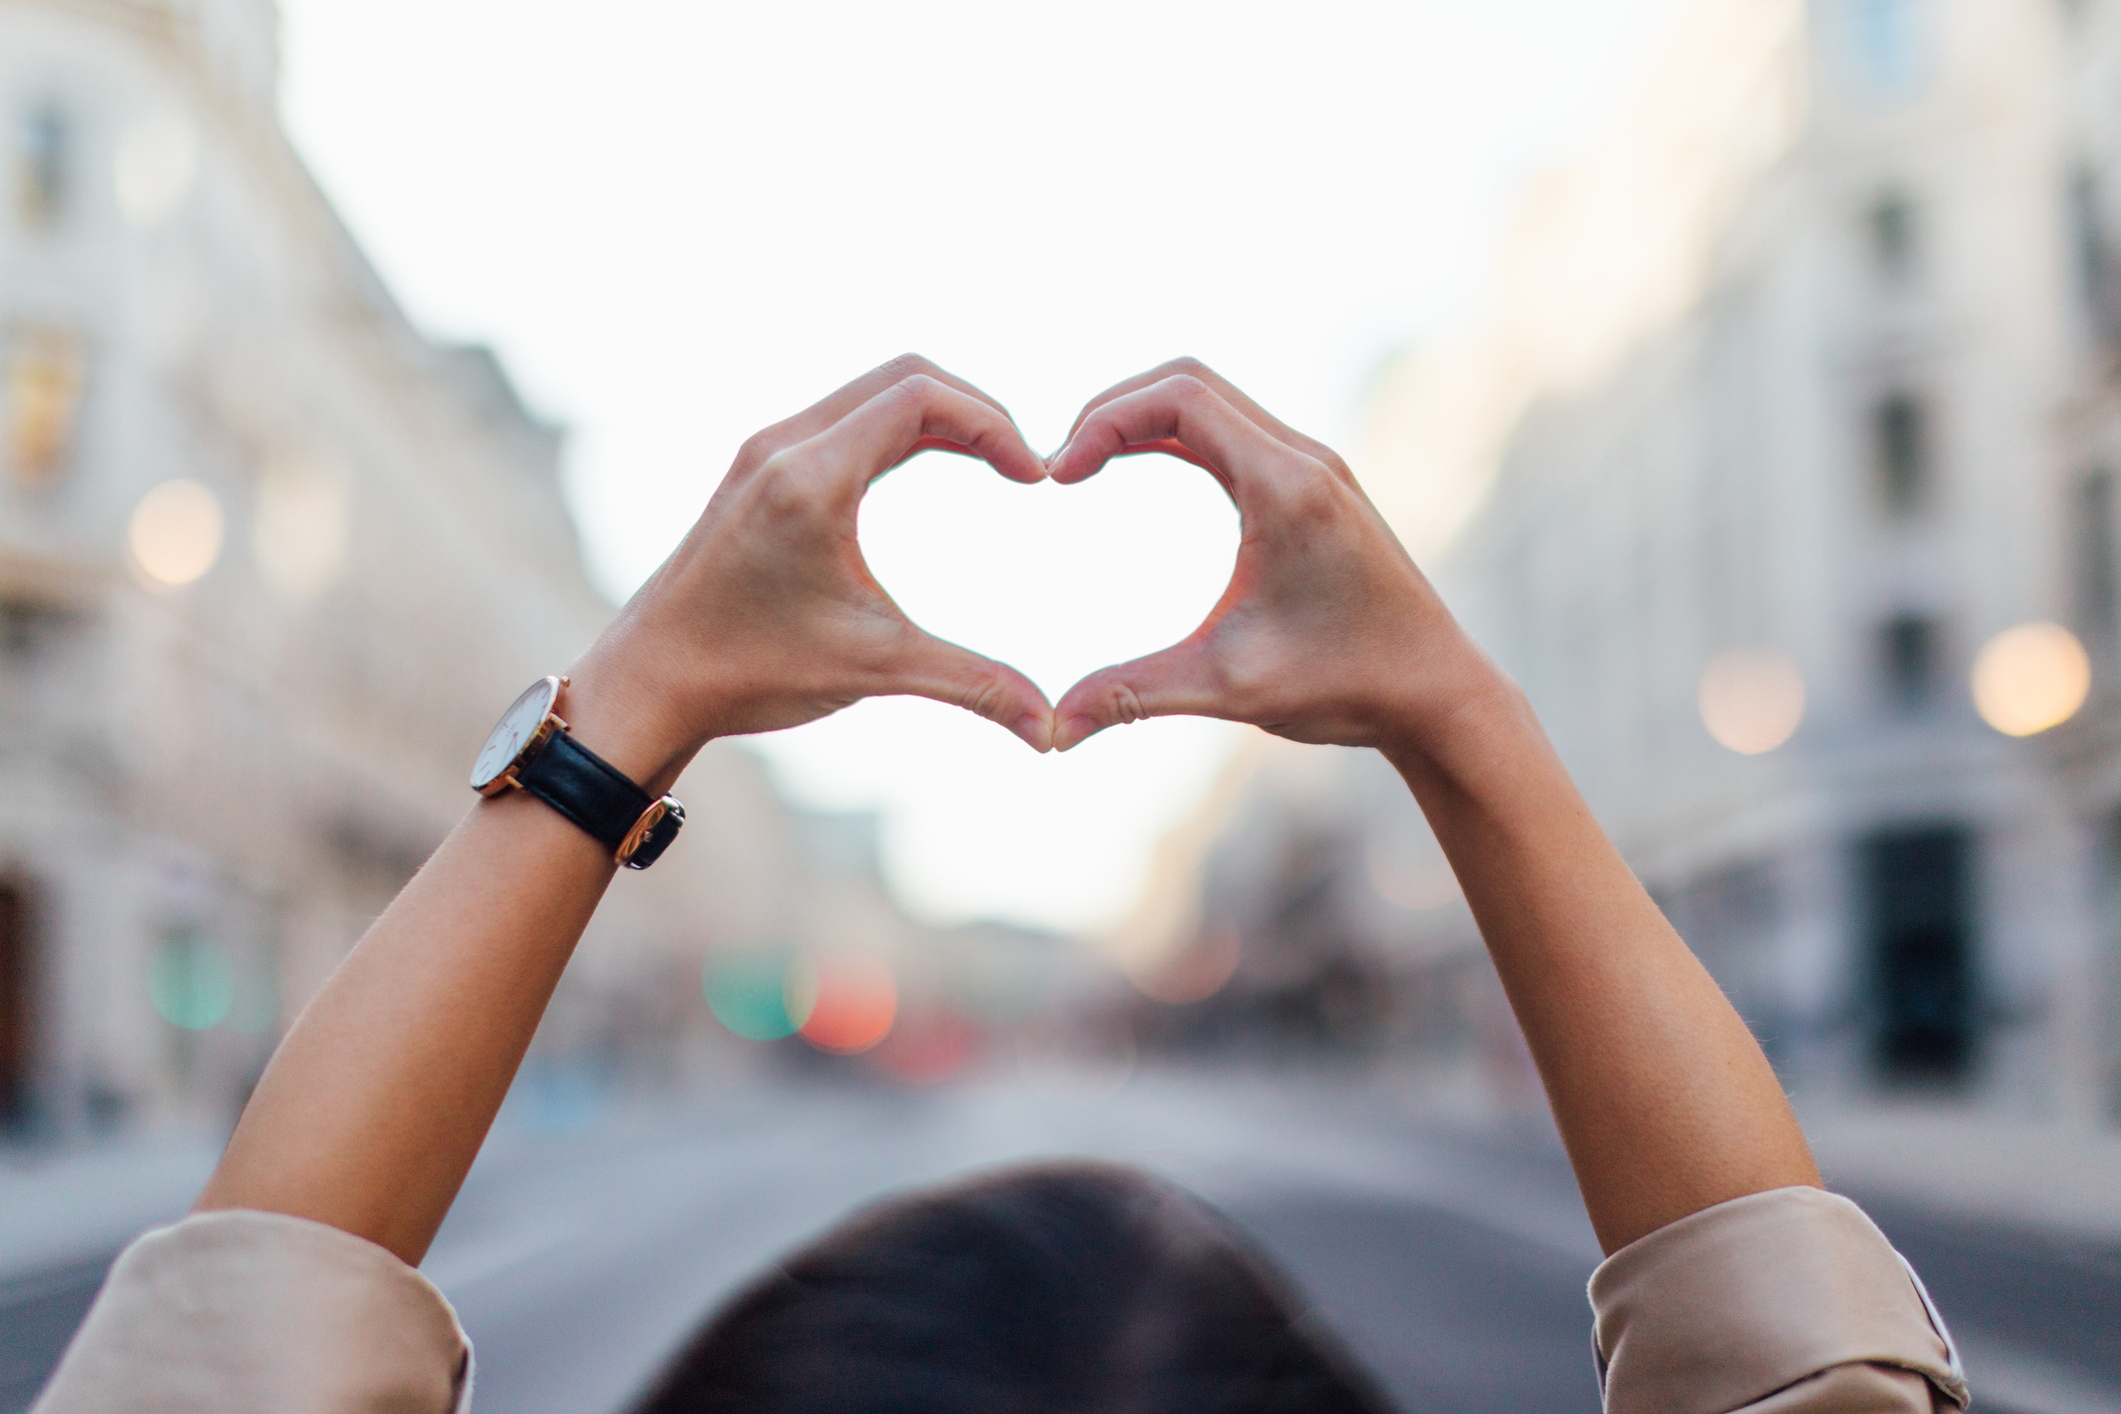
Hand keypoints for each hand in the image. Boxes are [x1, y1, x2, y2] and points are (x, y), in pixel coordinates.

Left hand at [566, 356, 1055, 790]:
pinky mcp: (757, 467)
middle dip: (978, 412)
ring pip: (873, 391)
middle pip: (906, 376)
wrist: (649, 681)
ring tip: (992, 462)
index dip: (995, 426)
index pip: (922, 398)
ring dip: (940, 414)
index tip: (1035, 478)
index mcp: (811, 477)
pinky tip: (931, 465)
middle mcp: (784, 444)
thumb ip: (972, 686)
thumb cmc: (750, 672)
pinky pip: (846, 416)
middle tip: (1022, 465)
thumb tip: (1052, 732)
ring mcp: (766, 450)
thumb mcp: (873, 669)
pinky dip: (901, 426)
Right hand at [1046, 358, 1499, 755]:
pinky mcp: (1315, 486)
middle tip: (1062, 463)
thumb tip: (1053, 731)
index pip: (1180, 398)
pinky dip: (1176, 435)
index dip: (1105, 420)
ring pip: (1212, 399)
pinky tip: (1135, 466)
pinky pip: (1233, 431)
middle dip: (1113, 409)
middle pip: (1189, 381)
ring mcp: (1314, 467)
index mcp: (1285, 486)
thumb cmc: (1347, 686)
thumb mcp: (1229, 687)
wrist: (1437, 694)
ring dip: (1143, 416)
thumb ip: (1133, 694)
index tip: (1058, 475)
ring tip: (1085, 462)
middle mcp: (1304, 459)